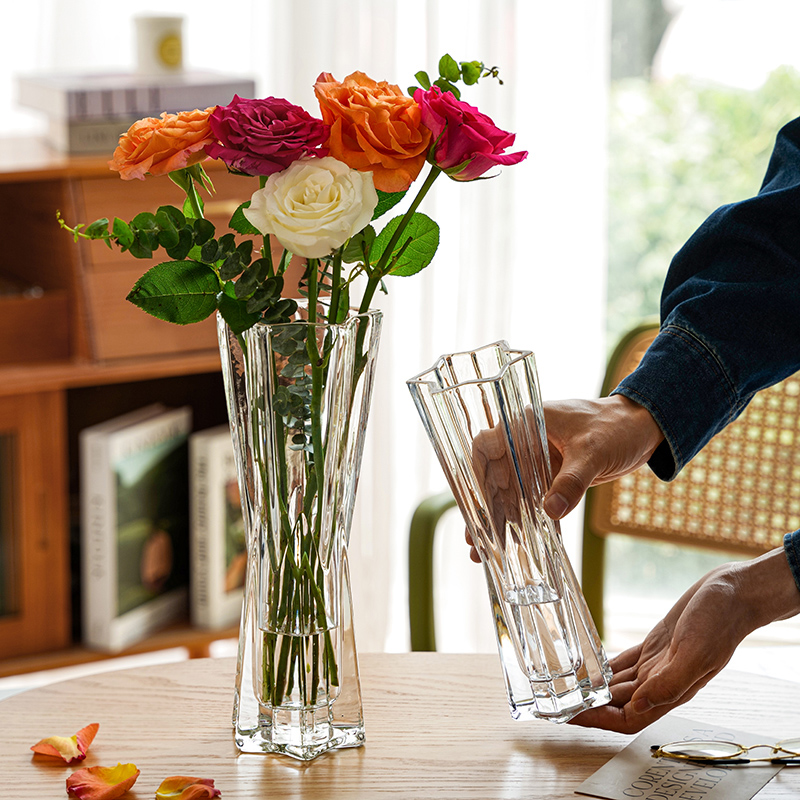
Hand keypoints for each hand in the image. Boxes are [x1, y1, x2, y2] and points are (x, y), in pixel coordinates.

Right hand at [465, 395, 663, 561]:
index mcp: (527, 423)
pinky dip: (529, 522)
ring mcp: (541, 462)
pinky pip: (536, 502)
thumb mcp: (593, 451)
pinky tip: (520, 546)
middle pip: (496, 477)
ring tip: (485, 551)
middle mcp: (527, 443)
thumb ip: (572, 481)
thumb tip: (550, 511)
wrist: (647, 427)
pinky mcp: (556, 478)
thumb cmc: (618, 426)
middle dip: (485, 509)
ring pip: (513, 493)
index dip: (477, 473)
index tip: (474, 502)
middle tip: (474, 539)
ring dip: (502, 521)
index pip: (487, 446)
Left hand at [570, 547, 799, 733]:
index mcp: (670, 690)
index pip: (627, 718)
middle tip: (556, 700)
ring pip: (618, 684)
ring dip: (592, 688)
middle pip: (616, 704)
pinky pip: (624, 662)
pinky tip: (587, 665)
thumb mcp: (695, 652)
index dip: (598, 720)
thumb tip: (640, 705)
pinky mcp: (655, 645)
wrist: (732, 593)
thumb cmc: (720, 621)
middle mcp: (660, 681)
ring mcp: (657, 663)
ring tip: (564, 685)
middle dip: (587, 705)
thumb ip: (670, 681)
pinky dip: (604, 666)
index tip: (570, 715)